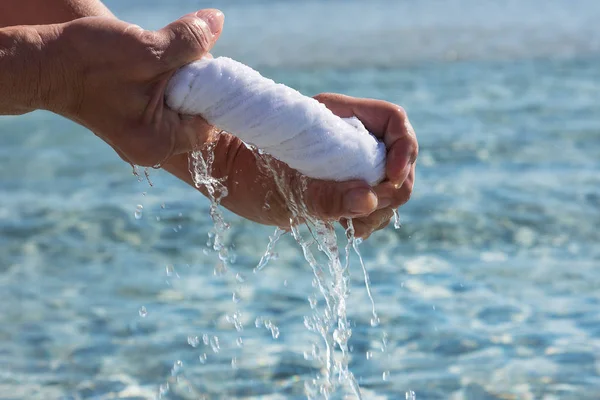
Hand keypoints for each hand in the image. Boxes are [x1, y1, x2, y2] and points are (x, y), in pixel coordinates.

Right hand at [48, 9, 224, 166]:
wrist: (45, 64)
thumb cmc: (88, 62)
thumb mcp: (147, 49)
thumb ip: (189, 41)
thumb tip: (217, 21)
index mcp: (159, 142)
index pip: (210, 121)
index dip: (211, 89)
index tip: (201, 62)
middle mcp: (154, 147)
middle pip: (198, 114)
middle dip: (195, 81)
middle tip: (178, 55)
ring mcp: (144, 136)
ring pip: (183, 105)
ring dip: (180, 78)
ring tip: (159, 58)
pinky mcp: (137, 121)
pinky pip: (166, 102)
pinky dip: (167, 81)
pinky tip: (153, 66)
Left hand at [163, 94, 416, 238]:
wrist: (226, 174)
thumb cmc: (246, 171)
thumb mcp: (285, 187)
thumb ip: (327, 194)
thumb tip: (367, 200)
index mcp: (341, 117)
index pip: (394, 122)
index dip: (404, 149)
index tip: (390, 178)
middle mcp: (350, 138)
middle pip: (398, 158)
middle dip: (392, 189)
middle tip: (365, 214)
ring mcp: (348, 161)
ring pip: (388, 184)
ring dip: (380, 210)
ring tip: (351, 228)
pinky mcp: (341, 184)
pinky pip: (372, 202)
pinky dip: (367, 219)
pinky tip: (347, 230)